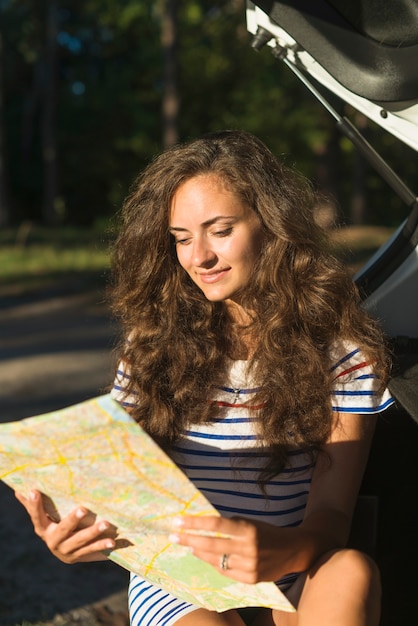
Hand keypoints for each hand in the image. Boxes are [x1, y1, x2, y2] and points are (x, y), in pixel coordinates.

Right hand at [15, 490, 116, 563]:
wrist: (64, 551)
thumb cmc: (54, 524)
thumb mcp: (44, 516)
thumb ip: (32, 504)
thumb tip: (18, 487)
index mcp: (43, 529)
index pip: (37, 516)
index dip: (35, 505)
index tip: (34, 491)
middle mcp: (53, 542)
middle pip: (63, 530)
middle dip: (73, 520)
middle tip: (83, 509)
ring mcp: (66, 552)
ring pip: (81, 542)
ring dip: (94, 533)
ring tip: (106, 524)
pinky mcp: (79, 557)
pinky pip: (92, 552)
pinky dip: (102, 547)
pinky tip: (113, 542)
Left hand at [170, 515, 295, 584]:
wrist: (293, 551)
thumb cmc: (267, 531)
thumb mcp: (249, 522)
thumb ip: (229, 525)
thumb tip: (202, 525)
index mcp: (248, 529)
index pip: (216, 523)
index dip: (195, 522)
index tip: (178, 520)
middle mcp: (248, 548)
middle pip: (211, 544)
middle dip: (189, 539)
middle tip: (173, 536)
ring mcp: (249, 566)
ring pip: (215, 560)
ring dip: (199, 552)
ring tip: (189, 545)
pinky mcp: (250, 580)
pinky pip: (225, 572)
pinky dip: (214, 563)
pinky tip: (206, 557)